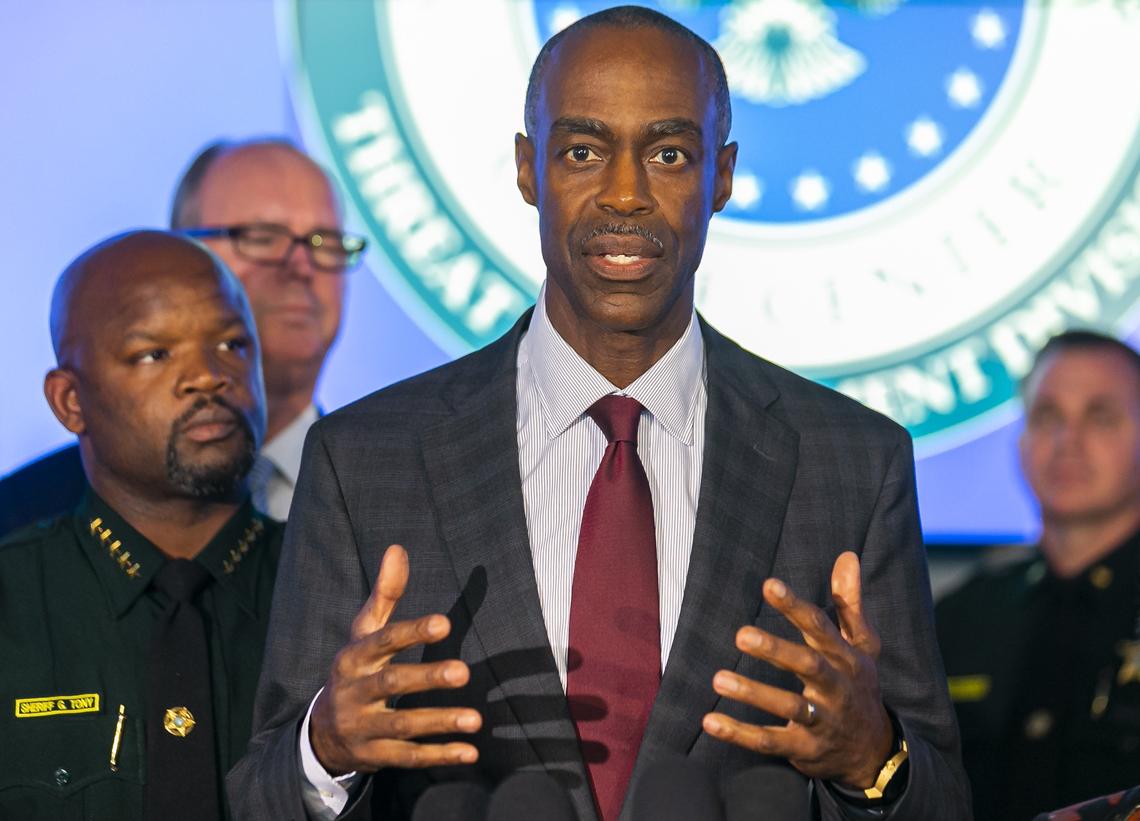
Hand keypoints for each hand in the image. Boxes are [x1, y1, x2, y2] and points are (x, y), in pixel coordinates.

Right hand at [309, 544, 481, 774]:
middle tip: (464, 672)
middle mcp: (354, 691)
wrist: (322, 731)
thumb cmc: (356, 669)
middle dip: (427, 678)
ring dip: (439, 722)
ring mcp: (362, 727)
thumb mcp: (364, 632)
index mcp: (353, 657)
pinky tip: (469, 752)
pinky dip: (438, 756)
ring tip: (475, 719)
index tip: (444, 623)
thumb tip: (398, 548)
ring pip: (402, 725)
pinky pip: (407, 757)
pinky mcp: (374, 756)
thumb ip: (385, 594)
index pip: (382, 641)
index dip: (412, 632)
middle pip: (392, 683)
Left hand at [702, 551, 892, 788]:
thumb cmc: (859, 686)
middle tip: (740, 635)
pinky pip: (770, 742)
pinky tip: (710, 720)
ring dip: (754, 693)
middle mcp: (836, 688)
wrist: (875, 753)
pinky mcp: (805, 750)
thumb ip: (849, 602)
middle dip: (776, 651)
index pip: (820, 627)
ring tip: (718, 678)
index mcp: (846, 658)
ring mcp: (822, 722)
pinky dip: (740, 734)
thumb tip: (847, 557)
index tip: (769, 585)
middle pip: (807, 666)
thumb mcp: (863, 645)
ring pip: (788, 707)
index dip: (794, 606)